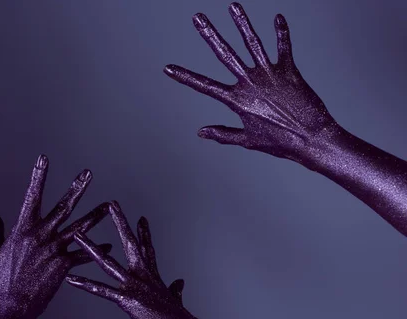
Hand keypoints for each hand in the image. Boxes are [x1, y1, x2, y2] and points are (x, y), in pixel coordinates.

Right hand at [0, 155, 110, 318]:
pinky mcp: (64, 265)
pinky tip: (108, 246)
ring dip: (96, 216)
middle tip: (88, 174)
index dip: (39, 176)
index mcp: (23, 229)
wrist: (13, 306)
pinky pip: (84, 255)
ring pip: (80, 228)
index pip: (32, 196)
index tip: (44, 158)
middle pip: (63, 207)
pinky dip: (96, 250)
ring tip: (109, 206)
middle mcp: (41, 235)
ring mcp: (54, 249)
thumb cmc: (1, 281)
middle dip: (77, 188)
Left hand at [66, 201, 190, 318]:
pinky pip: (101, 290)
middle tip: (112, 204)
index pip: (147, 248)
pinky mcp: (127, 299)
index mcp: (151, 275)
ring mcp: (133, 285)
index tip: (141, 218)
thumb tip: (179, 283)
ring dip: (90, 248)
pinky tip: (70, 279)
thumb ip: (175, 289)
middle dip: (120, 222)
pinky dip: (85, 284)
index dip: (143, 233)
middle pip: (129, 243)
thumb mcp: (175, 299)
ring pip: (107, 262)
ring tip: (77, 234)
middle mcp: (141, 274)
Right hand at [164, 3, 338, 161]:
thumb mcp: (248, 140)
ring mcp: (270, 75)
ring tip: (233, 6)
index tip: (168, 67)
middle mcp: (250, 83)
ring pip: (253, 43)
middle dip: (210, 34)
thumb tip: (201, 132)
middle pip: (225, 54)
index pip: (204, 86)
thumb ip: (223, 134)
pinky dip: (281, 32)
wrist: (311, 139)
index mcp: (238, 101)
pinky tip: (278, 17)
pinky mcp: (289, 71)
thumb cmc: (281, 143)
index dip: (184, 76)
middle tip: (198, 17)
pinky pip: (284, 47)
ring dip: (242, 23)